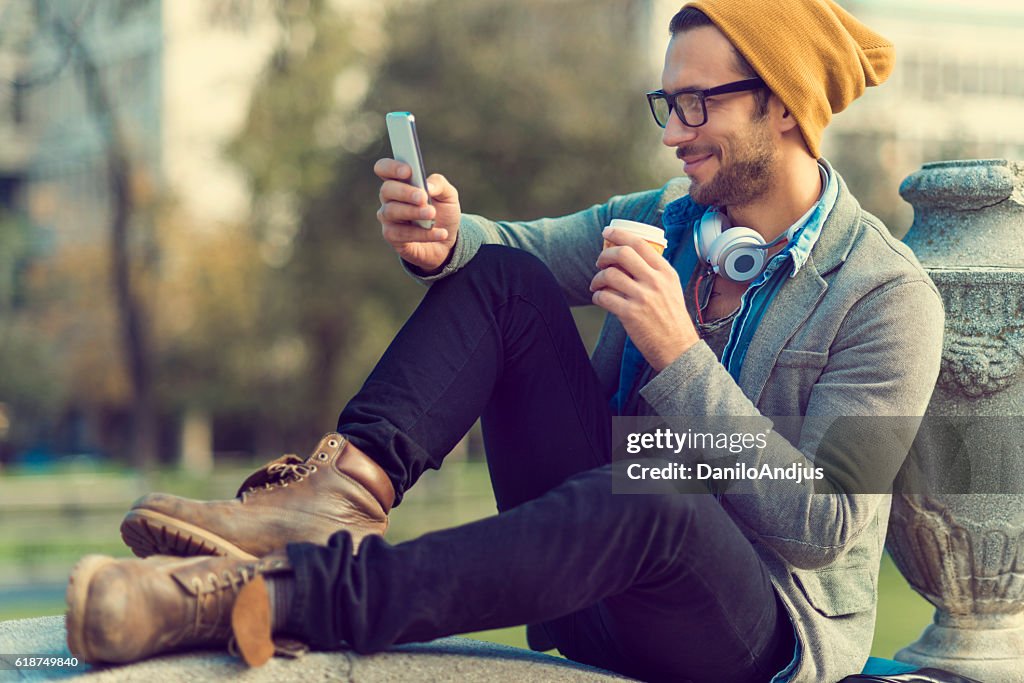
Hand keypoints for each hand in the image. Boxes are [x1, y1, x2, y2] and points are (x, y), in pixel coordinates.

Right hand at [375, 158, 460, 272]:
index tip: (407, 171)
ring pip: (391, 211)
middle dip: (405, 192)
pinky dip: (423, 234)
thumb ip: (439, 185)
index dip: (391, 167)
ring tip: (432, 214)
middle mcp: (390, 198)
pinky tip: (440, 233)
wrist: (447, 242)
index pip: (384, 168)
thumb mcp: (448, 195)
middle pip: (386, 189)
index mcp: (401, 182)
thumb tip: (427, 186)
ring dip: (413, 212)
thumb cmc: (443, 212)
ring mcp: (388, 218)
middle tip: (423, 198)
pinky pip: (402, 234)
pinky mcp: (392, 236)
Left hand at [590, 227, 698, 371]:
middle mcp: (655, 281)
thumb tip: (631, 258)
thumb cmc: (672, 320)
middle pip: (622, 253)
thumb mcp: (671, 289)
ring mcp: (642, 297)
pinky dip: (597, 296)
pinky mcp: (630, 314)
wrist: (678, 349)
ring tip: (597, 285)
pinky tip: (600, 298)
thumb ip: (655, 273)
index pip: (640, 243)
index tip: (607, 232)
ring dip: (597, 278)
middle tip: (599, 261)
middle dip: (604, 255)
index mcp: (666, 272)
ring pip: (609, 274)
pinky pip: (604, 297)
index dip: (619, 234)